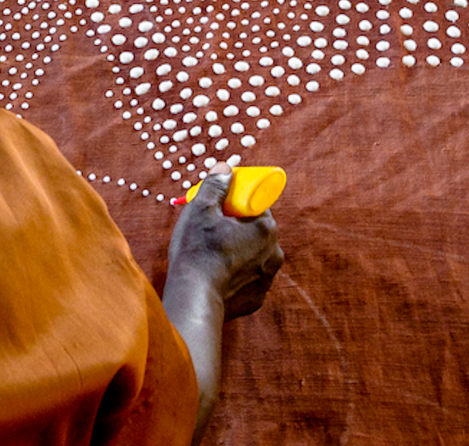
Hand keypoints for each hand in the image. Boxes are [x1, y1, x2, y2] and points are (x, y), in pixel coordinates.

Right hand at [168, 168, 284, 318]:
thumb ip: (216, 185)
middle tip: (212, 228)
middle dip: (237, 227)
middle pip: (256, 231)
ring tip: (210, 253)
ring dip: (237, 251)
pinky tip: (215, 274)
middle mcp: (274, 254)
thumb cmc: (198, 250)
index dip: (238, 202)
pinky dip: (234, 274)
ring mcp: (266, 280)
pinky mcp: (256, 300)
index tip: (220, 206)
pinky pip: (247, 278)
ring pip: (252, 255)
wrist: (194, 298)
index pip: (257, 205)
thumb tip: (226, 169)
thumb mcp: (201, 208)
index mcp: (266, 229)